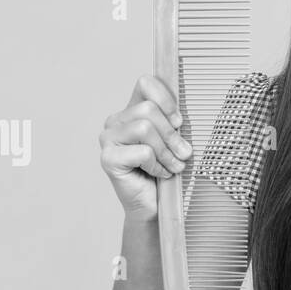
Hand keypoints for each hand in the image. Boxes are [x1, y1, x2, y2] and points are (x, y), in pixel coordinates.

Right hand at [98, 74, 192, 220]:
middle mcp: (115, 121)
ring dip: (166, 151)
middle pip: (148, 109)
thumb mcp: (174, 140)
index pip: (145, 83)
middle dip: (172, 134)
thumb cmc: (166, 171)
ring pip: (144, 128)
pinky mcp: (108, 159)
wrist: (155, 206)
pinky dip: (157, 165)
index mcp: (131, 111)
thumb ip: (173, 123)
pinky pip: (142, 152)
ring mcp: (108, 139)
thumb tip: (179, 118)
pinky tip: (158, 174)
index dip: (166, 99)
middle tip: (183, 153)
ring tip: (173, 166)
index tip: (178, 121)